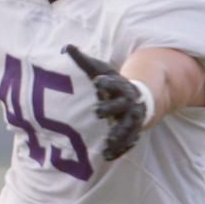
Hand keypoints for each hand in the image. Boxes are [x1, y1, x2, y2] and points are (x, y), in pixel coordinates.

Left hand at [63, 44, 147, 160]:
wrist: (138, 99)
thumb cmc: (112, 83)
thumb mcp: (100, 70)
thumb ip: (83, 61)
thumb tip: (66, 46)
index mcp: (121, 86)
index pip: (116, 82)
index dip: (108, 81)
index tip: (97, 81)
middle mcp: (129, 103)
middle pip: (122, 105)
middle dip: (111, 108)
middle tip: (96, 112)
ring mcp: (132, 119)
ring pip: (128, 127)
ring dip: (118, 135)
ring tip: (107, 142)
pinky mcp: (132, 133)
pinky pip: (128, 142)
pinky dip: (120, 149)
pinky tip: (108, 157)